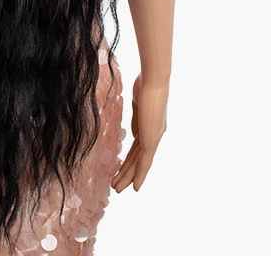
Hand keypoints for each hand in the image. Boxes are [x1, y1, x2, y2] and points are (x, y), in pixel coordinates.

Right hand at [112, 73, 167, 192]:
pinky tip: (135, 187)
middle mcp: (154, 135)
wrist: (154, 81)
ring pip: (139, 164)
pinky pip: (144, 163)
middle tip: (116, 184)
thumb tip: (133, 126)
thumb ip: (136, 114)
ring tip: (117, 189)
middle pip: (137, 158)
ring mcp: (153, 139)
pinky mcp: (152, 142)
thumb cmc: (145, 83)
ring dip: (128, 177)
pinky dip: (139, 176)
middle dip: (126, 171)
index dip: (129, 159)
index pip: (137, 147)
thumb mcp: (137, 101)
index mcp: (150, 126)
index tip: (121, 167)